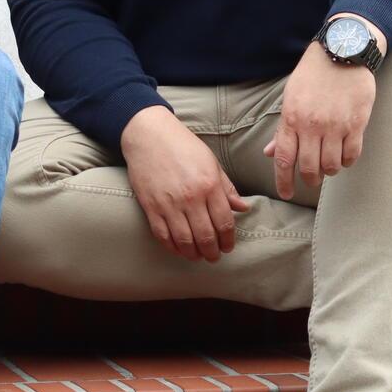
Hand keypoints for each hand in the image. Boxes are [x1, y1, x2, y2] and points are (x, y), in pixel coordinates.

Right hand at [120, 105, 251, 261]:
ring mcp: (169, 203)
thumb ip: (227, 188)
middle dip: (212, 252)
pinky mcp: (150, 206)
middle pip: (206, 236)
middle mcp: (191, 197)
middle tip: (214, 257)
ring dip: (193, 253)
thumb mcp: (211, 162)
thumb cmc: (182, 146)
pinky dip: (172, 247)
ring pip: (184, 240)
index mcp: (209, 185)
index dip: (228, 240)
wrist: (148, 135)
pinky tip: (178, 249)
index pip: (224, 222)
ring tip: (197, 256)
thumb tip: (242, 208)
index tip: (228, 247)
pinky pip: (163, 235)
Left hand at [263, 36, 377, 200]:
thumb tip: (270, 153)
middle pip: (309, 167)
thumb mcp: (290, 99)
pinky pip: (352, 154)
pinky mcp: (356, 123)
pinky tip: (344, 157)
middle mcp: (312, 126)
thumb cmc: (312, 76)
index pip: (284, 159)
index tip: (285, 194)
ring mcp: (335, 126)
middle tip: (312, 180)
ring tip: (329, 166)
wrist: (341, 54)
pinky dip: (348, 161)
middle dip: (310, 179)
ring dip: (330, 171)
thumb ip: (283, 129)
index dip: (284, 181)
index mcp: (291, 119)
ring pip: (332, 165)